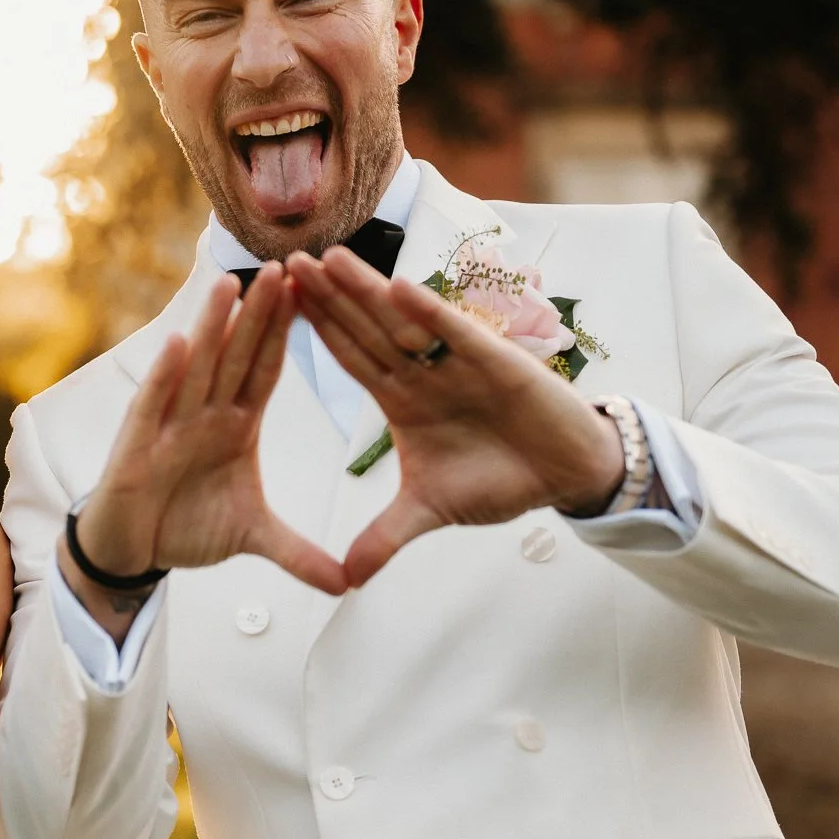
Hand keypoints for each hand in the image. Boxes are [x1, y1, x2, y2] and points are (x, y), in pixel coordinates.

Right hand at [72, 265, 347, 611]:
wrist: (131, 552)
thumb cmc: (183, 528)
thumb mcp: (253, 538)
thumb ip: (300, 553)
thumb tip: (347, 582)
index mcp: (236, 424)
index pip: (267, 369)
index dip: (290, 334)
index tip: (317, 293)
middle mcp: (205, 414)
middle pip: (238, 356)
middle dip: (261, 314)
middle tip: (287, 267)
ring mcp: (170, 424)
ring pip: (198, 368)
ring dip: (214, 328)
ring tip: (233, 284)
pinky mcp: (137, 445)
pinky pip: (155, 404)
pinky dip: (166, 376)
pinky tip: (180, 344)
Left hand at [286, 248, 624, 585]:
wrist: (564, 474)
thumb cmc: (501, 479)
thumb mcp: (431, 511)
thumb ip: (386, 536)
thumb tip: (347, 578)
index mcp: (402, 399)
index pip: (350, 358)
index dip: (315, 332)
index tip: (274, 306)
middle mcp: (423, 372)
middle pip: (365, 329)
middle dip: (327, 298)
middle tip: (285, 264)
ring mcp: (456, 362)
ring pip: (401, 321)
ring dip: (366, 291)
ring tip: (328, 260)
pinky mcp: (494, 361)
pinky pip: (455, 332)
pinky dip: (428, 312)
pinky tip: (398, 287)